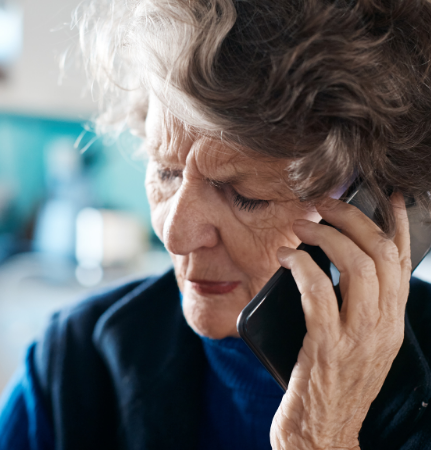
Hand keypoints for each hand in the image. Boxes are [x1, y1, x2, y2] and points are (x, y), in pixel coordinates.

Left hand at [270, 193, 411, 449]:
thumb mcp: (356, 342)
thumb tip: (331, 264)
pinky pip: (319, 293)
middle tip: (324, 204)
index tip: (387, 197)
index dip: (396, 224)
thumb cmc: (333, 383)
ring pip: (355, 266)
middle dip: (352, 218)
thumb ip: (355, 306)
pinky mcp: (328, 348)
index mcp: (392, 322)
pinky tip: (287, 257)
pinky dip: (302, 266)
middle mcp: (383, 327)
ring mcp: (358, 338)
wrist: (322, 435)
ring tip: (301, 226)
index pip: (401, 262)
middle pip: (379, 254)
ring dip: (325, 237)